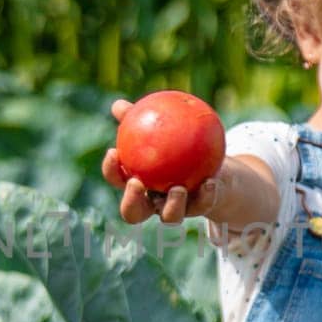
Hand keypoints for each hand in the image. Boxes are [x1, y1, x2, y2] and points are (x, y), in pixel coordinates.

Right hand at [102, 98, 221, 224]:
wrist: (209, 165)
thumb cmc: (176, 143)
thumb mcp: (159, 129)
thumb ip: (138, 119)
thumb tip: (117, 105)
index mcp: (137, 184)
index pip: (117, 180)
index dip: (111, 171)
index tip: (114, 152)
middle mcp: (152, 203)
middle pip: (134, 213)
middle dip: (132, 202)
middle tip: (136, 183)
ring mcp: (175, 209)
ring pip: (170, 217)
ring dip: (172, 205)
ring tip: (178, 189)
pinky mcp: (199, 208)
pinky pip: (202, 205)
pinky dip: (206, 195)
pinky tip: (210, 181)